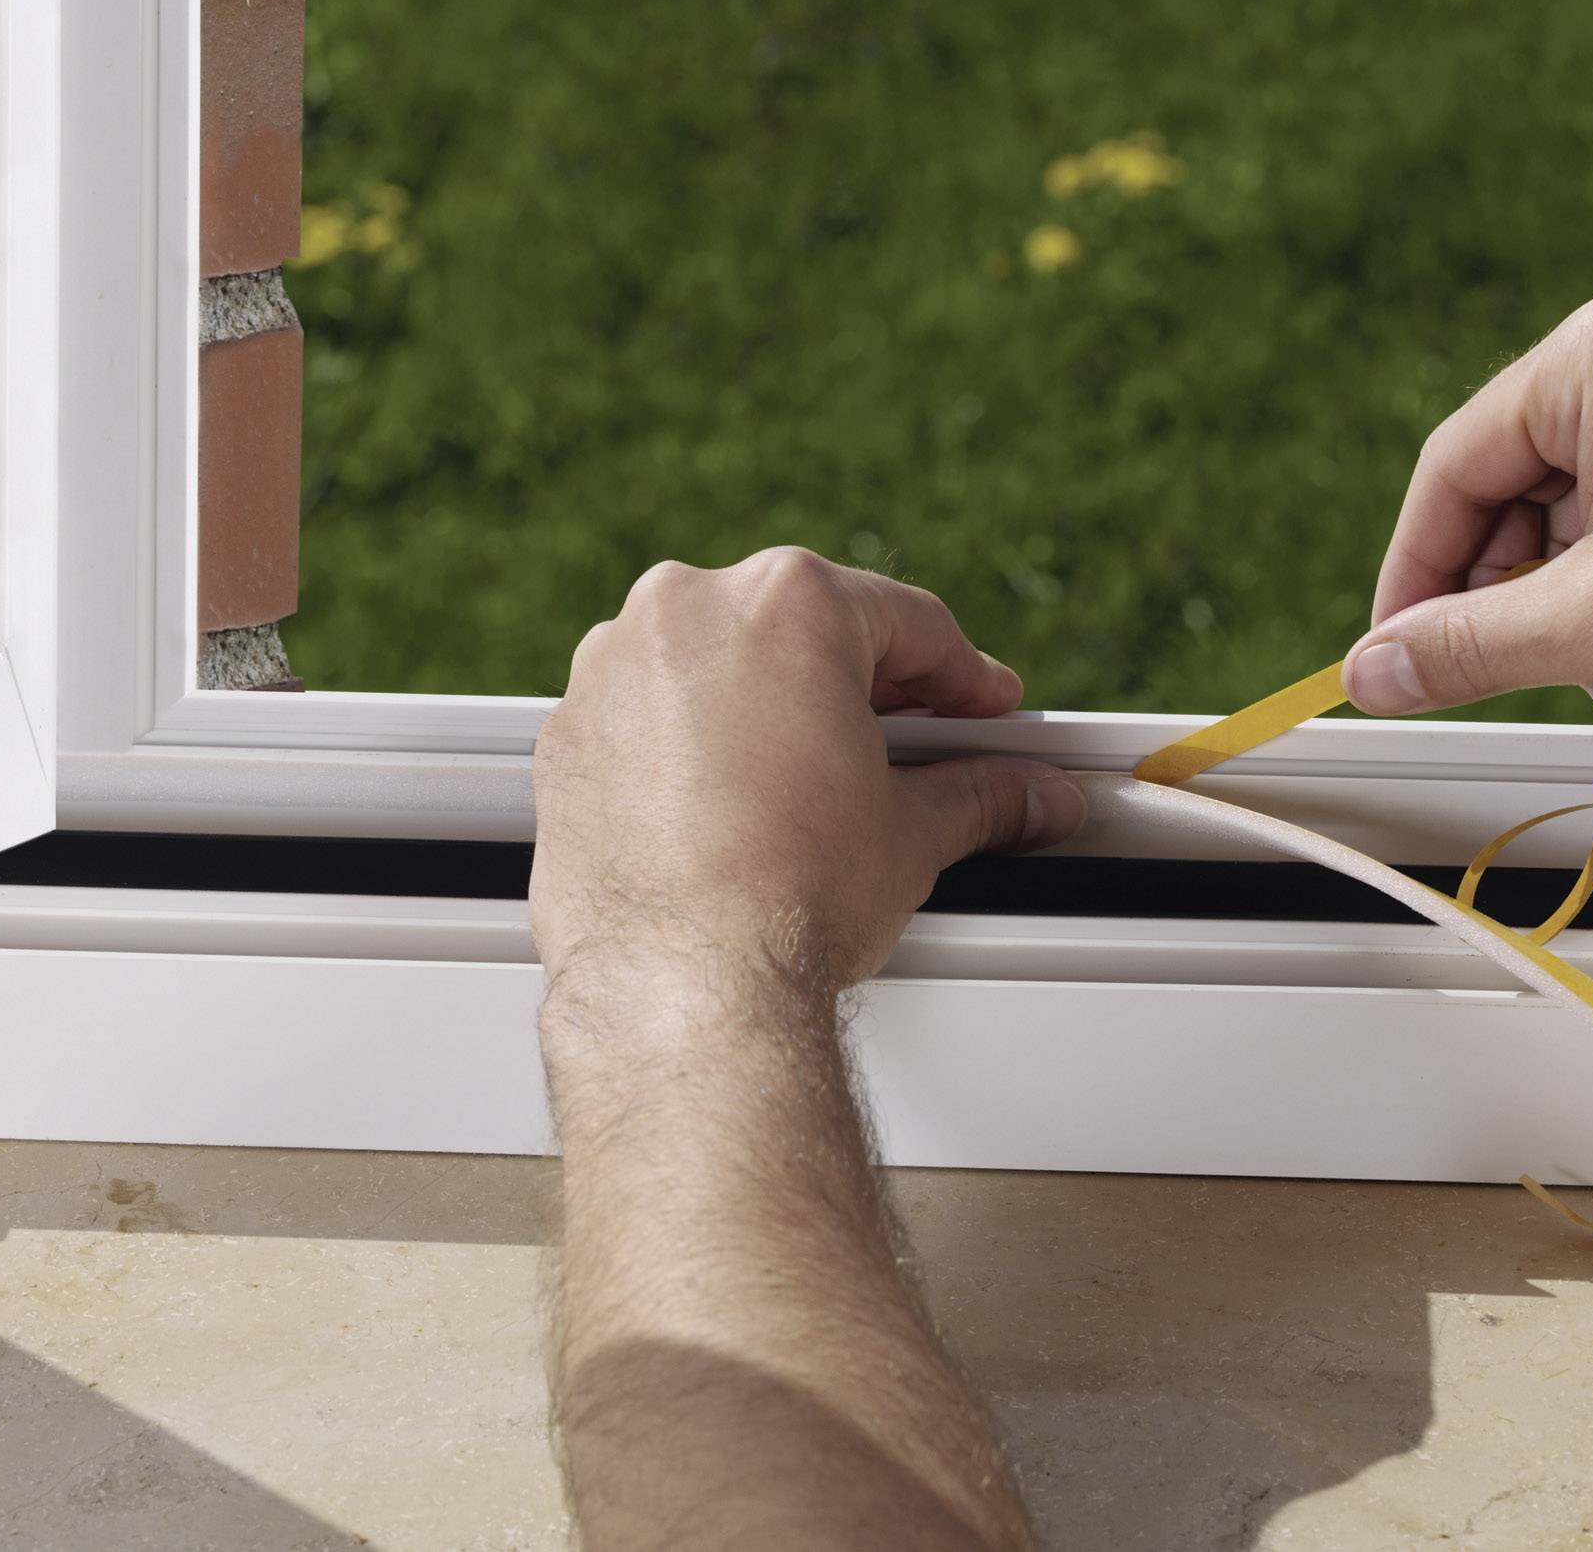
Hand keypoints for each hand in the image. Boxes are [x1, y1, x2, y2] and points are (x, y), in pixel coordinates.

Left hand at [530, 548, 1087, 1006]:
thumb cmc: (783, 899)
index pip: (908, 623)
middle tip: (914, 744)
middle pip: (803, 629)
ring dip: (768, 707)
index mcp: (787, 604)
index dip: (963, 676)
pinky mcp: (568, 733)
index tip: (980, 709)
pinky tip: (733, 804)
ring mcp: (615, 669)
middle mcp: (688, 613)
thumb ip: (979, 794)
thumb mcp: (910, 832)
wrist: (681, 988)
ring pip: (716, 664)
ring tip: (817, 780)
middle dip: (863, 687)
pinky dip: (692, 746)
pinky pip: (649, 716)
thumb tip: (1024, 796)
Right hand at [1344, 284, 1592, 726]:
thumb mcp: (1591, 626)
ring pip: (1574, 506)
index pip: (1458, 464)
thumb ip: (1461, 646)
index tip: (1392, 649)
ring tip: (1591, 678)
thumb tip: (1372, 672)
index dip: (1414, 572)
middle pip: (1514, 483)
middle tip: (1480, 673)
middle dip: (1500, 592)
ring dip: (1561, 602)